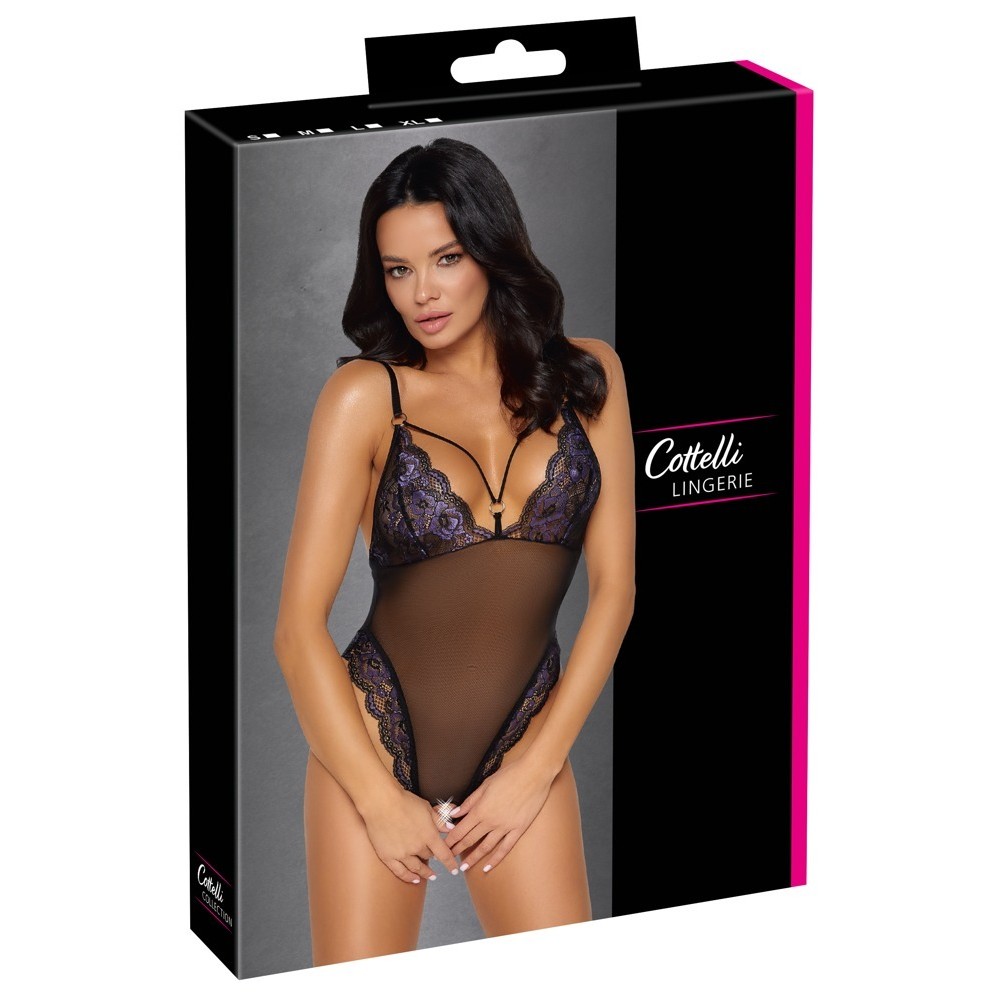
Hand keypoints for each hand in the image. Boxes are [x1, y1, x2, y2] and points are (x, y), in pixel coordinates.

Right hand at [360, 786, 462, 883]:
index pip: (444, 854)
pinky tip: (414, 880)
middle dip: (432, 856)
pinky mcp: (388, 856)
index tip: (455, 870)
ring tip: (430, 876)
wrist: (381, 803)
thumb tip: (451, 828)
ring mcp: (402, 854)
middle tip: (434, 857)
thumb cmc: (404, 801)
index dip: (450, 863)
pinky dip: (408, 877)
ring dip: (424, 873)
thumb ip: (439, 820)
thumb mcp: (426, 808)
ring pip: (416, 867)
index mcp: (428, 835)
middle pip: (429, 857)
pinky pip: (400, 872)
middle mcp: (417, 847)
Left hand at [444, 757, 554, 872]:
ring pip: (485, 847)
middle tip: (449, 858)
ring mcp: (505, 827)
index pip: (461, 829)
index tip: (443, 846)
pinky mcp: (518, 830)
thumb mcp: (485, 785)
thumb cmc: (509, 775)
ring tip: (464, 869)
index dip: (451, 839)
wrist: (533, 774)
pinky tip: (488, 867)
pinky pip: (505, 848)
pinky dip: (495, 859)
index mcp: (481, 809)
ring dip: (473, 858)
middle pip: (470, 840)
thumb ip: (470, 801)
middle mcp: (491, 821)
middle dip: (457, 850)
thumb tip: (454, 813)